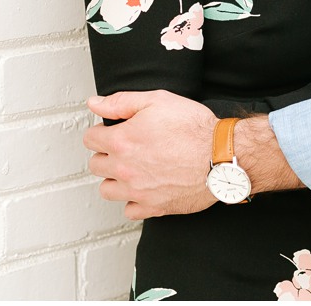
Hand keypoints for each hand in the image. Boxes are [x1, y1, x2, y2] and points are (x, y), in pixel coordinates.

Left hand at [83, 90, 217, 219]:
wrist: (220, 155)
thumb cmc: (192, 127)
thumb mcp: (156, 100)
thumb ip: (121, 102)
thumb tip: (95, 103)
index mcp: (122, 141)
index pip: (90, 139)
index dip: (101, 130)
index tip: (112, 129)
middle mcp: (125, 169)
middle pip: (95, 165)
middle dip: (105, 153)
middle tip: (124, 146)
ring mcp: (138, 192)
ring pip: (107, 190)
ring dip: (114, 178)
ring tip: (131, 167)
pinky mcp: (153, 208)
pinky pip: (129, 210)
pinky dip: (133, 200)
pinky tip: (144, 186)